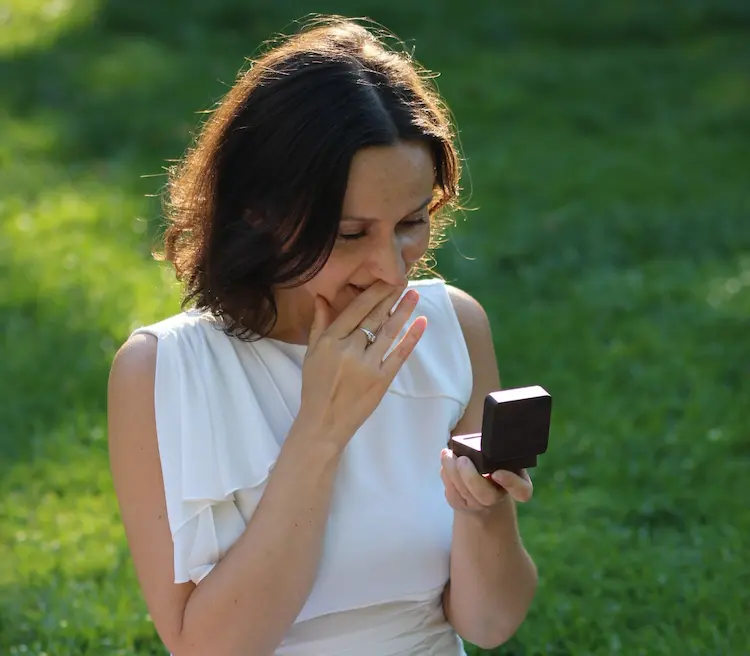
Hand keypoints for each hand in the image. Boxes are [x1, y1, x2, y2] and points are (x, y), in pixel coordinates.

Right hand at [298, 281, 426, 448]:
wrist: (324, 422)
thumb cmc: (315, 387)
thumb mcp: (312, 353)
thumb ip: (319, 324)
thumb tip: (322, 297)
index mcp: (330, 341)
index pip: (355, 310)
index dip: (373, 293)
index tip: (385, 279)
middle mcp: (349, 350)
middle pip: (374, 317)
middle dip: (390, 297)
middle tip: (403, 280)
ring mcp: (367, 365)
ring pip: (388, 332)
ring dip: (403, 311)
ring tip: (414, 294)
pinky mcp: (381, 380)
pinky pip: (399, 355)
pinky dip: (411, 338)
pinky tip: (421, 322)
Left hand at [440, 449, 533, 514]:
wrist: (485, 484)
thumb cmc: (497, 462)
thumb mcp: (505, 454)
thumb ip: (501, 447)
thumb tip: (489, 433)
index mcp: (518, 484)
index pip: (522, 491)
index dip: (511, 483)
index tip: (497, 473)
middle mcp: (499, 497)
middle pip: (486, 496)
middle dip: (470, 478)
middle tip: (462, 460)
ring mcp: (479, 505)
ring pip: (465, 494)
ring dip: (452, 472)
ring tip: (447, 454)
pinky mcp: (462, 505)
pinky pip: (452, 494)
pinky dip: (446, 476)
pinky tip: (446, 462)